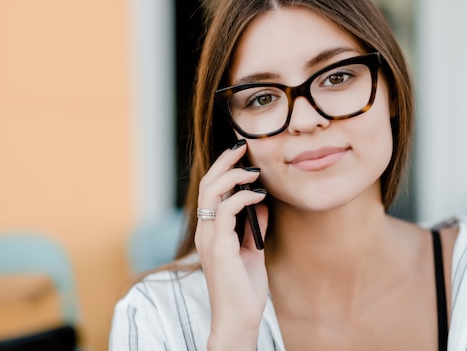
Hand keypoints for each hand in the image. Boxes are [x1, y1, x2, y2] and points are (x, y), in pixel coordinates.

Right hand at [194, 140, 268, 349]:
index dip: (223, 169)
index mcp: (210, 231)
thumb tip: (261, 203)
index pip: (210, 190)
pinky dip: (242, 198)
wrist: (239, 319)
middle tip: (242, 147)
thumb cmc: (244, 288)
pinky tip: (259, 196)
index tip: (241, 154)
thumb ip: (253, 227)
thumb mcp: (252, 250)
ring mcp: (209, 239)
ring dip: (233, 176)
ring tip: (253, 170)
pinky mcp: (219, 248)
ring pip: (212, 192)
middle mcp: (205, 231)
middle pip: (207, 184)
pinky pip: (225, 211)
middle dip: (224, 162)